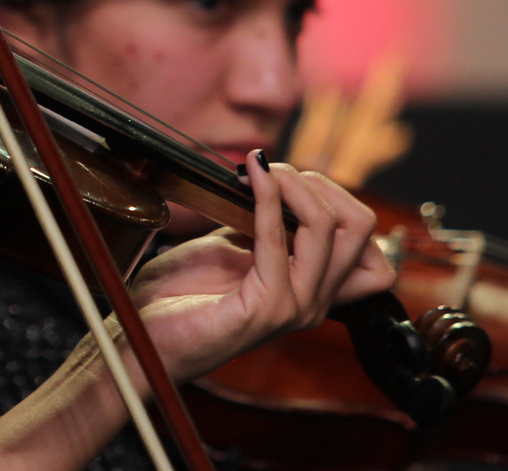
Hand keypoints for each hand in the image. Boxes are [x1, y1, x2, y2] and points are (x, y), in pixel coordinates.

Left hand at [122, 157, 393, 384]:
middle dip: (318, 184)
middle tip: (275, 172)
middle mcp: (315, 302)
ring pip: (329, 227)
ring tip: (262, 171)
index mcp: (313, 289)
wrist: (143, 335)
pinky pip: (277, 238)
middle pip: (359, 226)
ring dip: (293, 184)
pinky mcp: (268, 308)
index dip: (335, 196)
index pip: (364, 239)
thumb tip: (273, 177)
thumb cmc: (181, 295)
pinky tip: (249, 178)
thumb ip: (261, 221)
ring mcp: (296, 307)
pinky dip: (266, 198)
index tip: (289, 178)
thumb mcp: (232, 246)